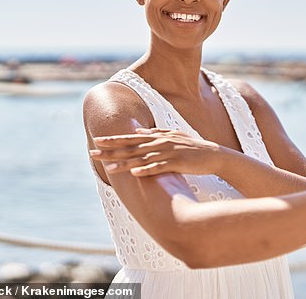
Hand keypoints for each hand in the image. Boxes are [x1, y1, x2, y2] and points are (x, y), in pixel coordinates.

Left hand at [90, 128, 222, 176]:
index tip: (97, 141)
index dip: (113, 140)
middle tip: (93, 153)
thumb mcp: (174, 136)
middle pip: (131, 148)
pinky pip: (158, 167)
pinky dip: (146, 170)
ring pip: (141, 159)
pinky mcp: (176, 163)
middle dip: (111, 151)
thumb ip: (156, 132)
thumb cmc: (192, 148)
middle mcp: (160, 143)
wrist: (213, 155)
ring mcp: (168, 153)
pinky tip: (135, 174)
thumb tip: (139, 130)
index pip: (130, 138)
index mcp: (157, 137)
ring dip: (125, 164)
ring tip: (109, 169)